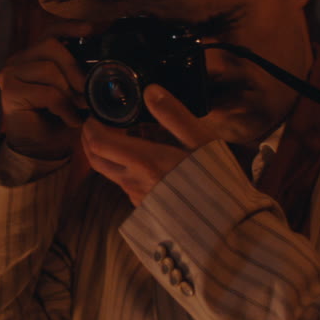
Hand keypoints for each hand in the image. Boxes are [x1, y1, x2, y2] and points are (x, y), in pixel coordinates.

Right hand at [0, 22, 92, 160]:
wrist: (40, 150)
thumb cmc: (58, 119)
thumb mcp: (74, 91)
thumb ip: (82, 73)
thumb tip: (108, 63)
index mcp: (33, 55)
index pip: (51, 31)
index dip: (71, 27)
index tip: (93, 29)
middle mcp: (17, 60)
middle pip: (52, 46)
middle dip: (75, 68)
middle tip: (88, 91)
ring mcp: (10, 74)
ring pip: (50, 70)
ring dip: (70, 92)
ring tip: (79, 108)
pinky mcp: (9, 93)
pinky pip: (48, 92)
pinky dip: (65, 108)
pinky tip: (71, 120)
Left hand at [81, 84, 216, 206]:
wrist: (228, 228)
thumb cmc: (218, 182)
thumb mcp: (202, 142)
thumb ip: (173, 115)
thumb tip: (149, 91)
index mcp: (144, 162)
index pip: (99, 142)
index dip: (92, 125)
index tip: (98, 113)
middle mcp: (134, 182)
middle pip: (95, 159)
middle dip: (91, 139)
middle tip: (102, 123)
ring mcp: (138, 199)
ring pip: (109, 173)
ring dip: (107, 154)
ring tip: (125, 138)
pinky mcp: (145, 210)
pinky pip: (125, 185)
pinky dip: (122, 168)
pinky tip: (143, 162)